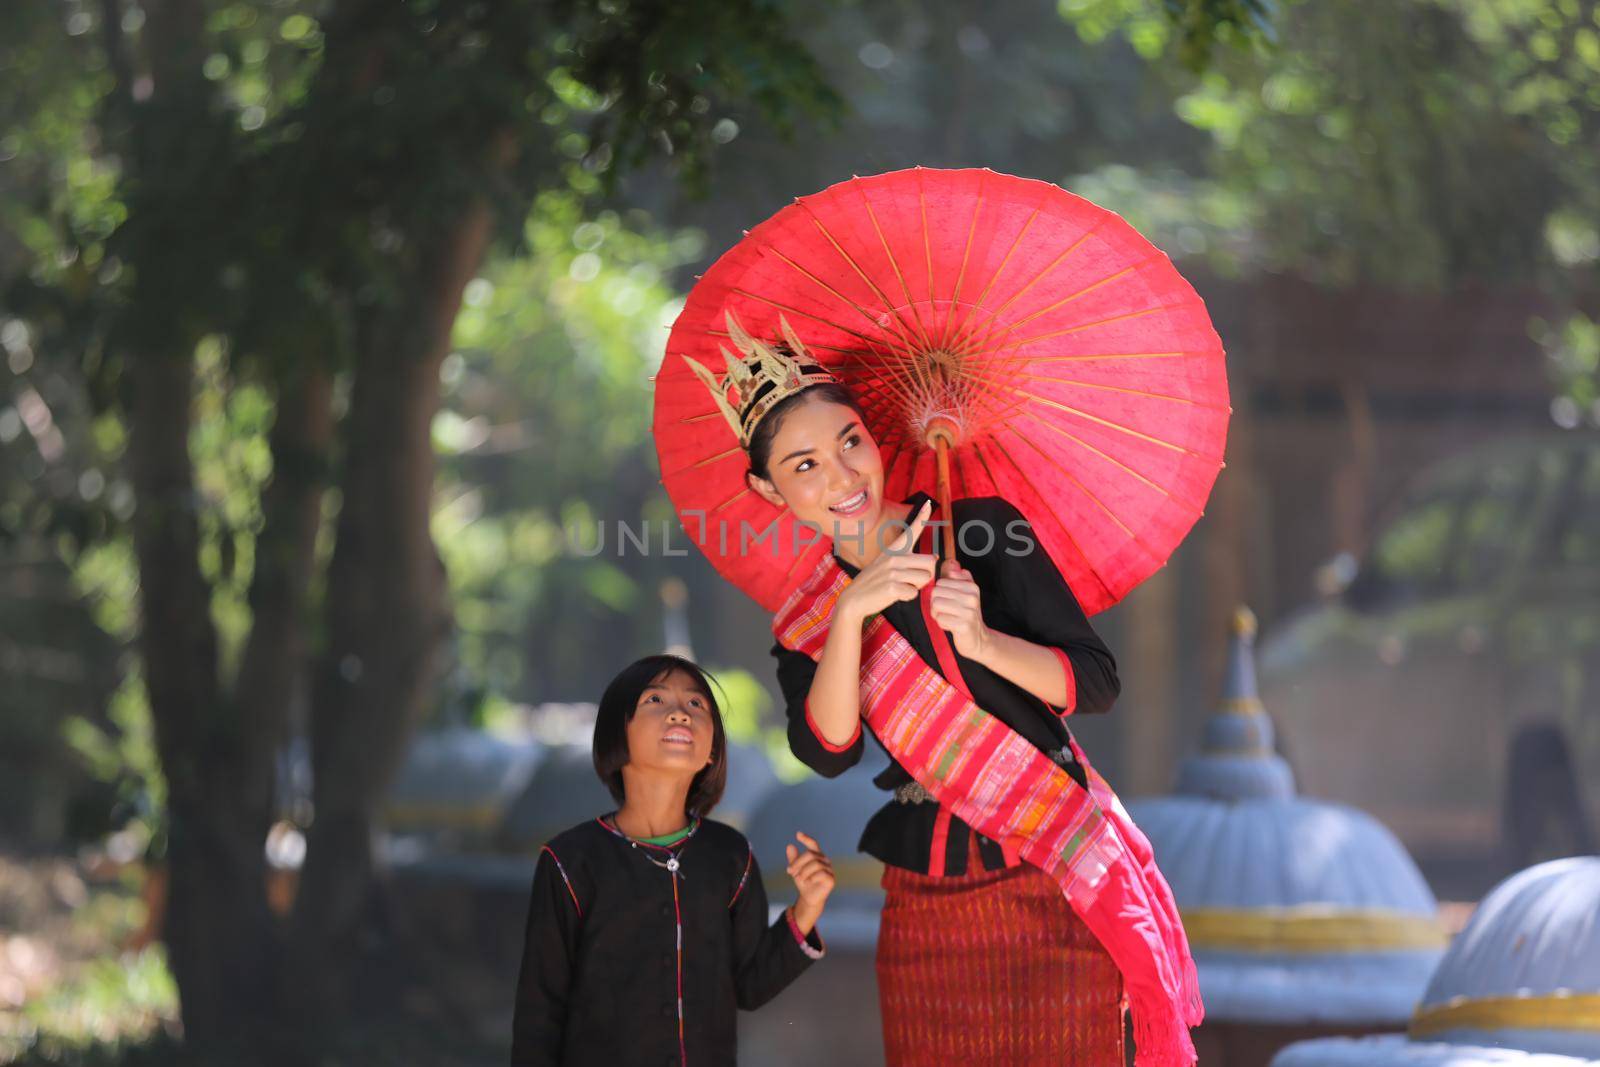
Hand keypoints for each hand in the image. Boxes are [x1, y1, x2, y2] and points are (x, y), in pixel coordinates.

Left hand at [785, 831, 833, 933]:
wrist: (808, 898)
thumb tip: (790, 846)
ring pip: (815, 864)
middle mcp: (824, 860)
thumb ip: (793, 859)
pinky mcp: (831, 879)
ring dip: (803, 871)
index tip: (798, 834)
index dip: (806, 839)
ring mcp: (829, 869)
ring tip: (798, 878)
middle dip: (797, 862)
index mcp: (816, 856)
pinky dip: (812, 877)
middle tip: (789, 871)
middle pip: (810, 854)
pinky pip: (821, 874)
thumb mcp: (795, 870)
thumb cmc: (804, 882)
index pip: (813, 845)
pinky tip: (809, 881)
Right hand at [836, 500, 935, 623]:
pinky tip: (896, 595)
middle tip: (910, 580)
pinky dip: (908, 597)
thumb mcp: (887, 564)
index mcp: (895, 550)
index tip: (928, 504)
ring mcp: (892, 572)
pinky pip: (914, 593)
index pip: (911, 530)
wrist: (854, 598)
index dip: (922, 517)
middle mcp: (894, 557)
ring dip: (917, 587)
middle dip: (926, 575)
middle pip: (931, 563)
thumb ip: (909, 560)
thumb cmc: (875, 582)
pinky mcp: (892, 587)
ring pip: (925, 579)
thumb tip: (935, 558)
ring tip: (901, 587)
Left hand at [928, 559, 990, 660]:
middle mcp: (972, 597)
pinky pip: (940, 619)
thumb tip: (951, 562)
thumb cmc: (966, 614)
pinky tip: (951, 626)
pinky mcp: (964, 625)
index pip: (940, 582)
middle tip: (947, 611)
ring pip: (936, 605)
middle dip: (936, 604)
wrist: (977, 639)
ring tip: (948, 617)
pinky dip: (942, 624)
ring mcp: (969, 611)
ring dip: (937, 614)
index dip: (939, 593)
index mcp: (971, 586)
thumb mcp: (964, 593)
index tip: (949, 601)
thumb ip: (956, 577)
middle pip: (936, 593)